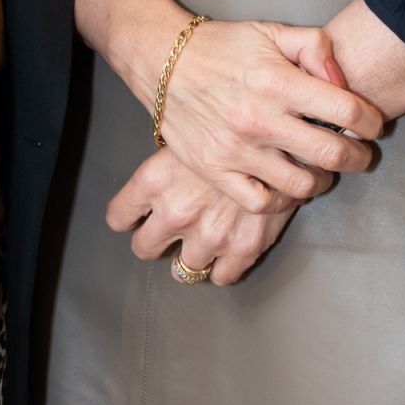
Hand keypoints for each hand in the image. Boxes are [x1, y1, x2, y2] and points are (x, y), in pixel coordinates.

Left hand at [106, 148, 300, 285]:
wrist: (285, 133)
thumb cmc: (234, 128)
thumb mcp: (188, 136)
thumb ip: (166, 166)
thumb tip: (155, 181)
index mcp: (155, 180)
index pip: (119, 217)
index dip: (129, 218)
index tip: (138, 216)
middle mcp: (175, 212)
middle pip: (144, 249)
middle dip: (156, 242)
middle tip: (170, 231)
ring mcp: (208, 235)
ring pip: (183, 270)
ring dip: (192, 256)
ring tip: (205, 238)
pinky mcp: (241, 249)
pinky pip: (222, 277)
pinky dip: (223, 267)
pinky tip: (228, 249)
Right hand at [158, 19, 382, 211]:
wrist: (162, 62)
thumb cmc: (221, 47)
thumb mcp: (271, 32)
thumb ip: (315, 47)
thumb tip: (342, 80)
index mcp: (278, 81)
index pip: (347, 111)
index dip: (372, 122)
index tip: (374, 126)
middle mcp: (259, 119)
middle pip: (332, 154)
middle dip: (359, 158)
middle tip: (361, 154)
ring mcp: (237, 150)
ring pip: (302, 185)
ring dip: (324, 181)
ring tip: (323, 170)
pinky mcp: (216, 171)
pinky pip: (262, 202)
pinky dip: (282, 199)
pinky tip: (287, 184)